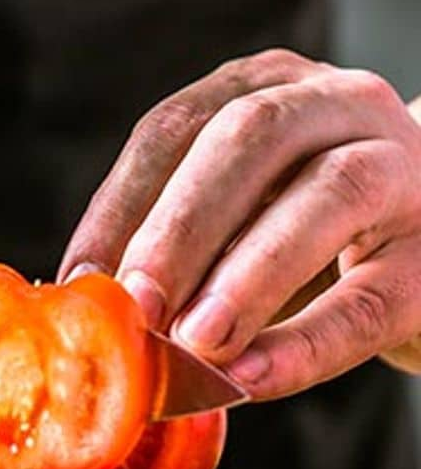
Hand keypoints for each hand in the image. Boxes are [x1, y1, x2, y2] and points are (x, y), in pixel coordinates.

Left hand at [58, 49, 420, 399]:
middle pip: (249, 140)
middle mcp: (338, 107)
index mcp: (267, 91)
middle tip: (134, 304)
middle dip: (178, 226)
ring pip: (329, 196)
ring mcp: (403, 172)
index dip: (118, 205)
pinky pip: (371, 299)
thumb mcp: (236, 217)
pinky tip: (251, 377)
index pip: (175, 129)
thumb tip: (92, 306)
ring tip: (192, 341)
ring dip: (247, 274)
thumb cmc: (307, 238)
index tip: (79, 278)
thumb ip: (178, 246)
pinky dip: (305, 343)